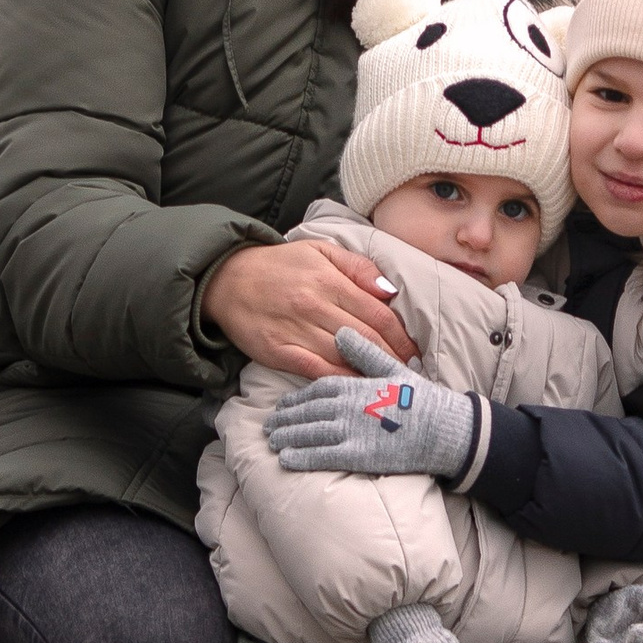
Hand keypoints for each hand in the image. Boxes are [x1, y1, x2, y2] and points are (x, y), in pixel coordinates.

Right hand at [203, 248, 415, 380]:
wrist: (227, 280)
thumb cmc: (280, 265)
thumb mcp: (320, 251)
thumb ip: (357, 267)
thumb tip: (389, 290)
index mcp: (329, 281)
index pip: (378, 313)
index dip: (402, 336)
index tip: (416, 352)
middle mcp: (314, 306)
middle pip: (367, 338)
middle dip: (394, 359)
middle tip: (412, 374)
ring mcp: (296, 331)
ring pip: (345, 357)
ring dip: (372, 374)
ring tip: (392, 387)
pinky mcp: (279, 352)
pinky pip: (316, 371)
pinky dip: (340, 382)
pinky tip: (356, 391)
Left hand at [263, 331, 479, 481]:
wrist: (444, 428)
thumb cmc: (421, 399)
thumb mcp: (394, 369)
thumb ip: (364, 353)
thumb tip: (340, 333)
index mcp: (355, 385)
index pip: (316, 390)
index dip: (296, 398)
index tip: (283, 405)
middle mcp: (348, 406)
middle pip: (307, 412)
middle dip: (286, 419)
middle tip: (269, 426)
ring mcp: (351, 431)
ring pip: (309, 433)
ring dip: (288, 437)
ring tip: (272, 442)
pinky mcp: (358, 455)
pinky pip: (322, 456)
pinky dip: (301, 457)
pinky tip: (286, 460)